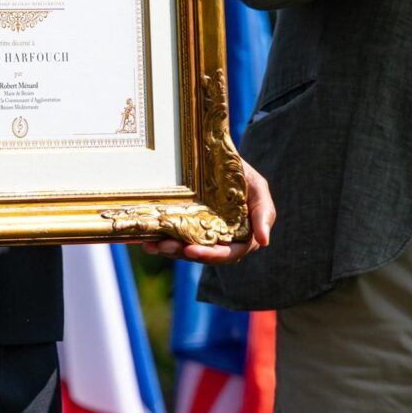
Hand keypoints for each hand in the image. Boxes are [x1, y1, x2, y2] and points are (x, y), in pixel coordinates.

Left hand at [141, 158, 275, 263]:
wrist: (219, 157)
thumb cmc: (244, 175)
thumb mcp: (258, 188)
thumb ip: (264, 213)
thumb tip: (265, 242)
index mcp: (241, 238)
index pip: (227, 253)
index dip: (210, 255)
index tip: (190, 250)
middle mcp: (220, 240)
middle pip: (202, 254)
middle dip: (182, 252)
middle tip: (164, 246)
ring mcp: (201, 234)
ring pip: (184, 248)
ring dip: (168, 249)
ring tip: (151, 245)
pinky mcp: (186, 227)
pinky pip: (173, 238)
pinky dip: (160, 240)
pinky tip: (146, 241)